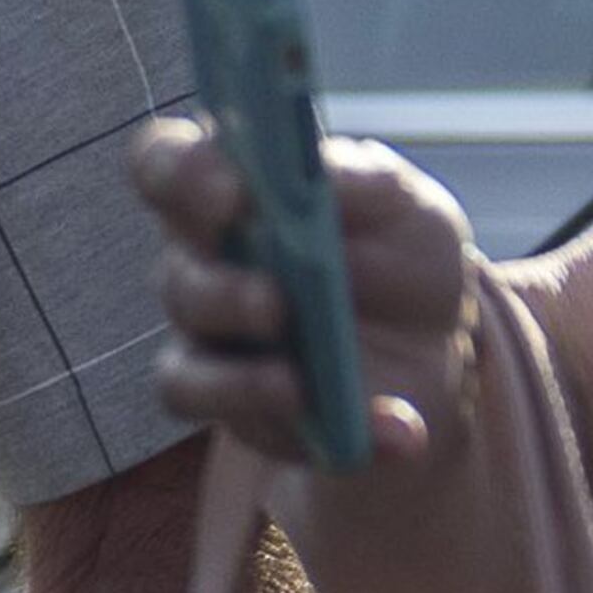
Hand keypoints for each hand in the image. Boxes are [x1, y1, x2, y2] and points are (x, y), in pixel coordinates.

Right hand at [128, 115, 479, 470]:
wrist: (427, 346)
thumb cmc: (398, 254)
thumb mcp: (407, 209)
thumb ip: (368, 183)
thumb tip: (328, 176)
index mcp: (231, 189)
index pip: (164, 163)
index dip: (182, 172)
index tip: (232, 193)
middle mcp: (201, 256)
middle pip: (172, 267)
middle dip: (221, 289)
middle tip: (275, 303)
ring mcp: (207, 331)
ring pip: (189, 350)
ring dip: (241, 368)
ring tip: (300, 383)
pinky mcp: (224, 397)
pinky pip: (210, 408)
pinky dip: (282, 422)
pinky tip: (368, 430)